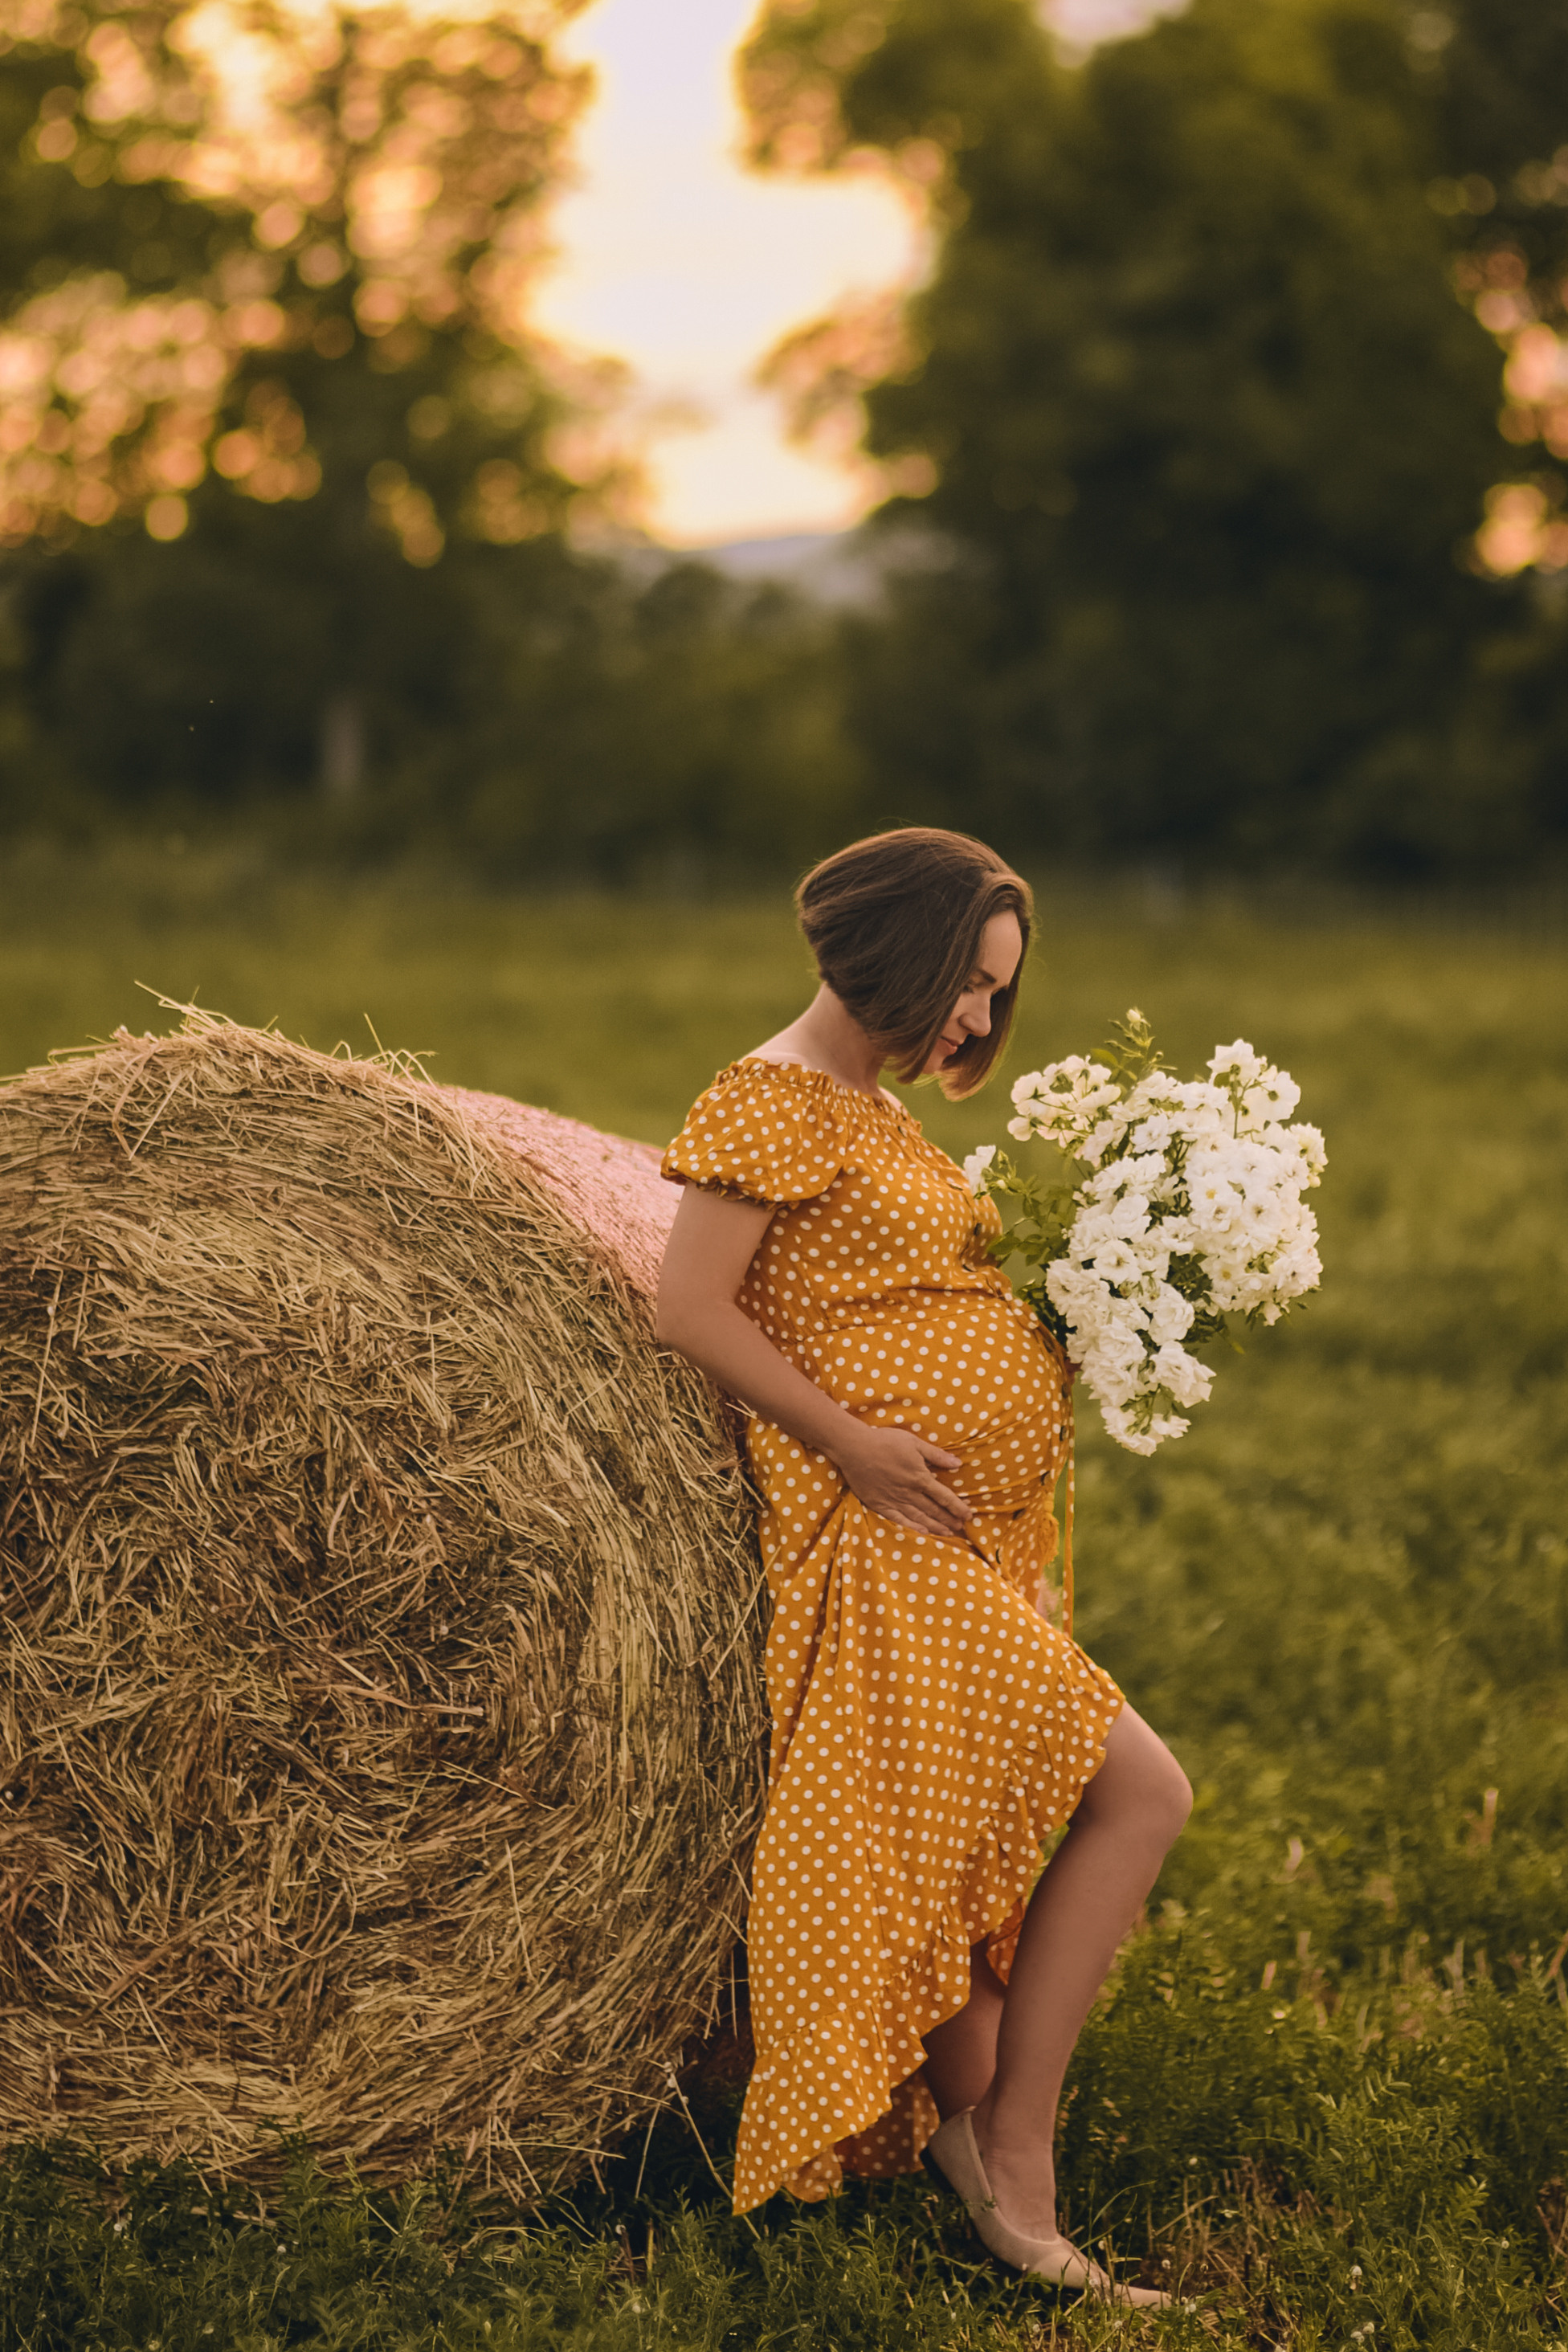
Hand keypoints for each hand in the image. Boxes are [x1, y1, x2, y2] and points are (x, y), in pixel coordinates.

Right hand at [832, 1423, 972, 1541]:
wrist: (854, 1447)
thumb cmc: (885, 1441)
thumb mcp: (914, 1443)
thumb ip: (936, 1455)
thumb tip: (957, 1463)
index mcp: (919, 1477)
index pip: (944, 1497)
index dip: (958, 1507)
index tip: (968, 1515)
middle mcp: (909, 1492)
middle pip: (934, 1510)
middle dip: (949, 1520)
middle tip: (961, 1528)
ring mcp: (894, 1500)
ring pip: (919, 1517)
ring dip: (935, 1526)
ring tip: (948, 1534)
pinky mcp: (879, 1504)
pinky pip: (898, 1519)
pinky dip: (911, 1527)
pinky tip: (922, 1532)